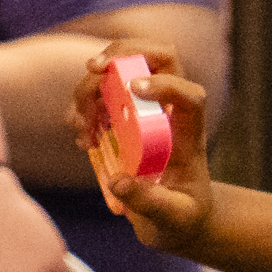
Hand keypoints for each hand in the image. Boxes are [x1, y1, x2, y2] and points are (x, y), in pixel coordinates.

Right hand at [78, 55, 218, 246]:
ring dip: (90, 88)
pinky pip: (100, 93)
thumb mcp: (173, 219)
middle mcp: (169, 112)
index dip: (165, 83)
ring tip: (81, 126)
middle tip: (92, 68)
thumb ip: (150, 203)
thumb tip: (119, 181)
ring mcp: (145, 110)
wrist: (176, 217)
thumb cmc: (182, 217)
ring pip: (120, 71)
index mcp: (189, 134)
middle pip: (159, 57)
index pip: (190, 95)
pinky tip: (82, 136)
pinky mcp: (123, 117)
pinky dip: (81, 106)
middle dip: (124, 53)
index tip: (133, 88)